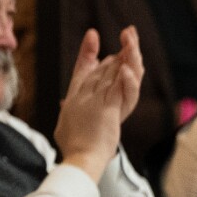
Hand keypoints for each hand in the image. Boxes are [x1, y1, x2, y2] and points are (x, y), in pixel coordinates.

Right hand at [54, 29, 125, 180]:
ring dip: (124, 58)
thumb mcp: (65, 126)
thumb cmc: (72, 149)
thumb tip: (64, 106)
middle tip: (128, 37)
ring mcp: (94, 102)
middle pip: (101, 70)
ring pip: (111, 75)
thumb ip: (67, 113)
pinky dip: (126, 79)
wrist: (78, 161)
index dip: (87, 51)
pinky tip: (130, 68)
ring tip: (132, 42)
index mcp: (73, 99)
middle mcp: (82, 97)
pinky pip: (118, 91)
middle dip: (116, 52)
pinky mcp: (106, 111)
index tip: (92, 35)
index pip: (81, 71)